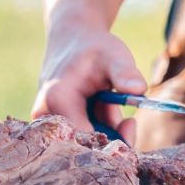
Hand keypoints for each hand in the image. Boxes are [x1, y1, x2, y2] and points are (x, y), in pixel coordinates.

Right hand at [32, 0, 146, 143]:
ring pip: (85, 143)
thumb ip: (125, 73)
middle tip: (127, 119)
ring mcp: (48, 122)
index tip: (130, 125)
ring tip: (108, 103)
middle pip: (85, 146)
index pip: (87, 140)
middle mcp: (46, 116)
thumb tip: (139, 90)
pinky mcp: (53, 126)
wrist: (72, 39)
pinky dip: (97, 127)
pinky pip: (81, 137)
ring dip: (105, 129)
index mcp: (58, 100)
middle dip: (111, 136)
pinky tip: (100, 109)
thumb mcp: (114, 56)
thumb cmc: (94, 48)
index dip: (112, 142)